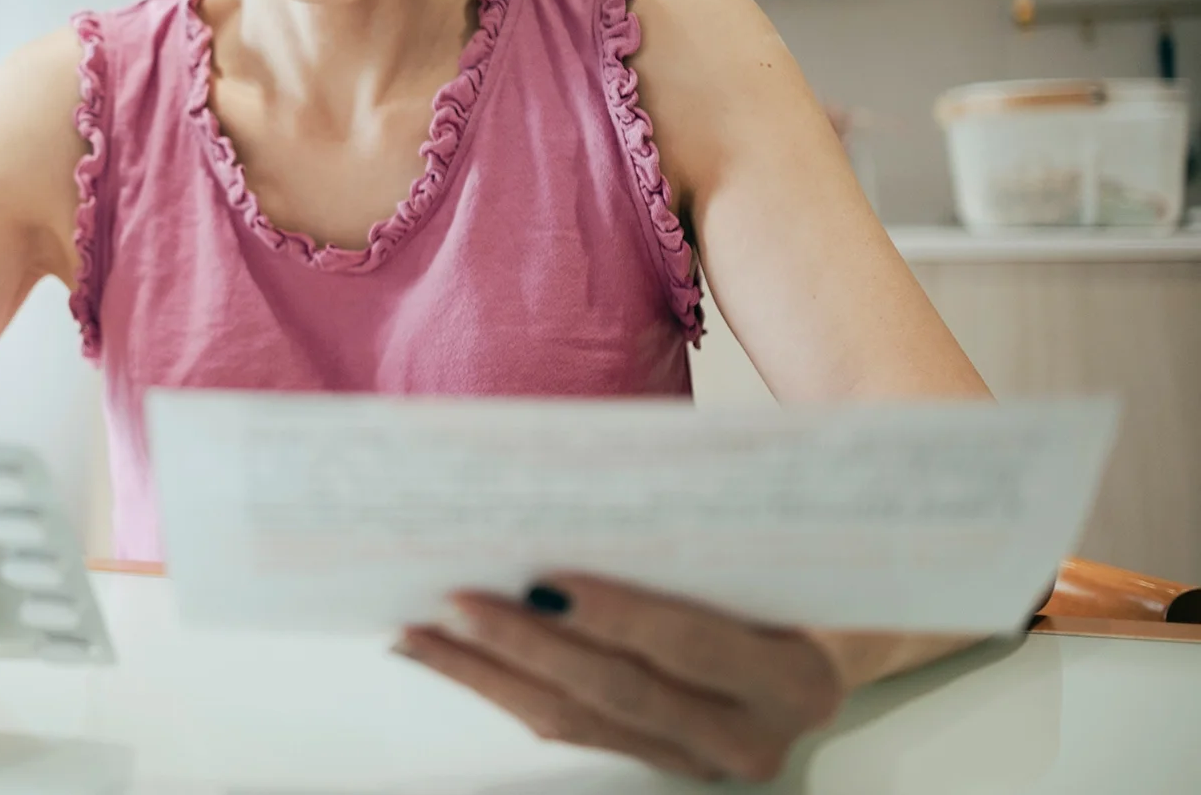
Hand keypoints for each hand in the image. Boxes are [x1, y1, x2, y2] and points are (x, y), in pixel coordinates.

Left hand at [397, 574, 844, 781]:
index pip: (690, 645)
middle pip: (617, 691)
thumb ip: (697, 541)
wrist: (841, 640)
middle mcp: (751, 736)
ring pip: (578, 720)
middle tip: (456, 600)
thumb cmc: (795, 573)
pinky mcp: (660, 763)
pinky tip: (452, 659)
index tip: (544, 579)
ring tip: (423, 633)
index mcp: (795, 679)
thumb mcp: (771, 550)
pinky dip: (505, 691)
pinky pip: (571, 730)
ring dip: (491, 676)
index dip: (616, 614)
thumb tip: (580, 502)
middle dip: (527, 646)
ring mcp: (702, 760)